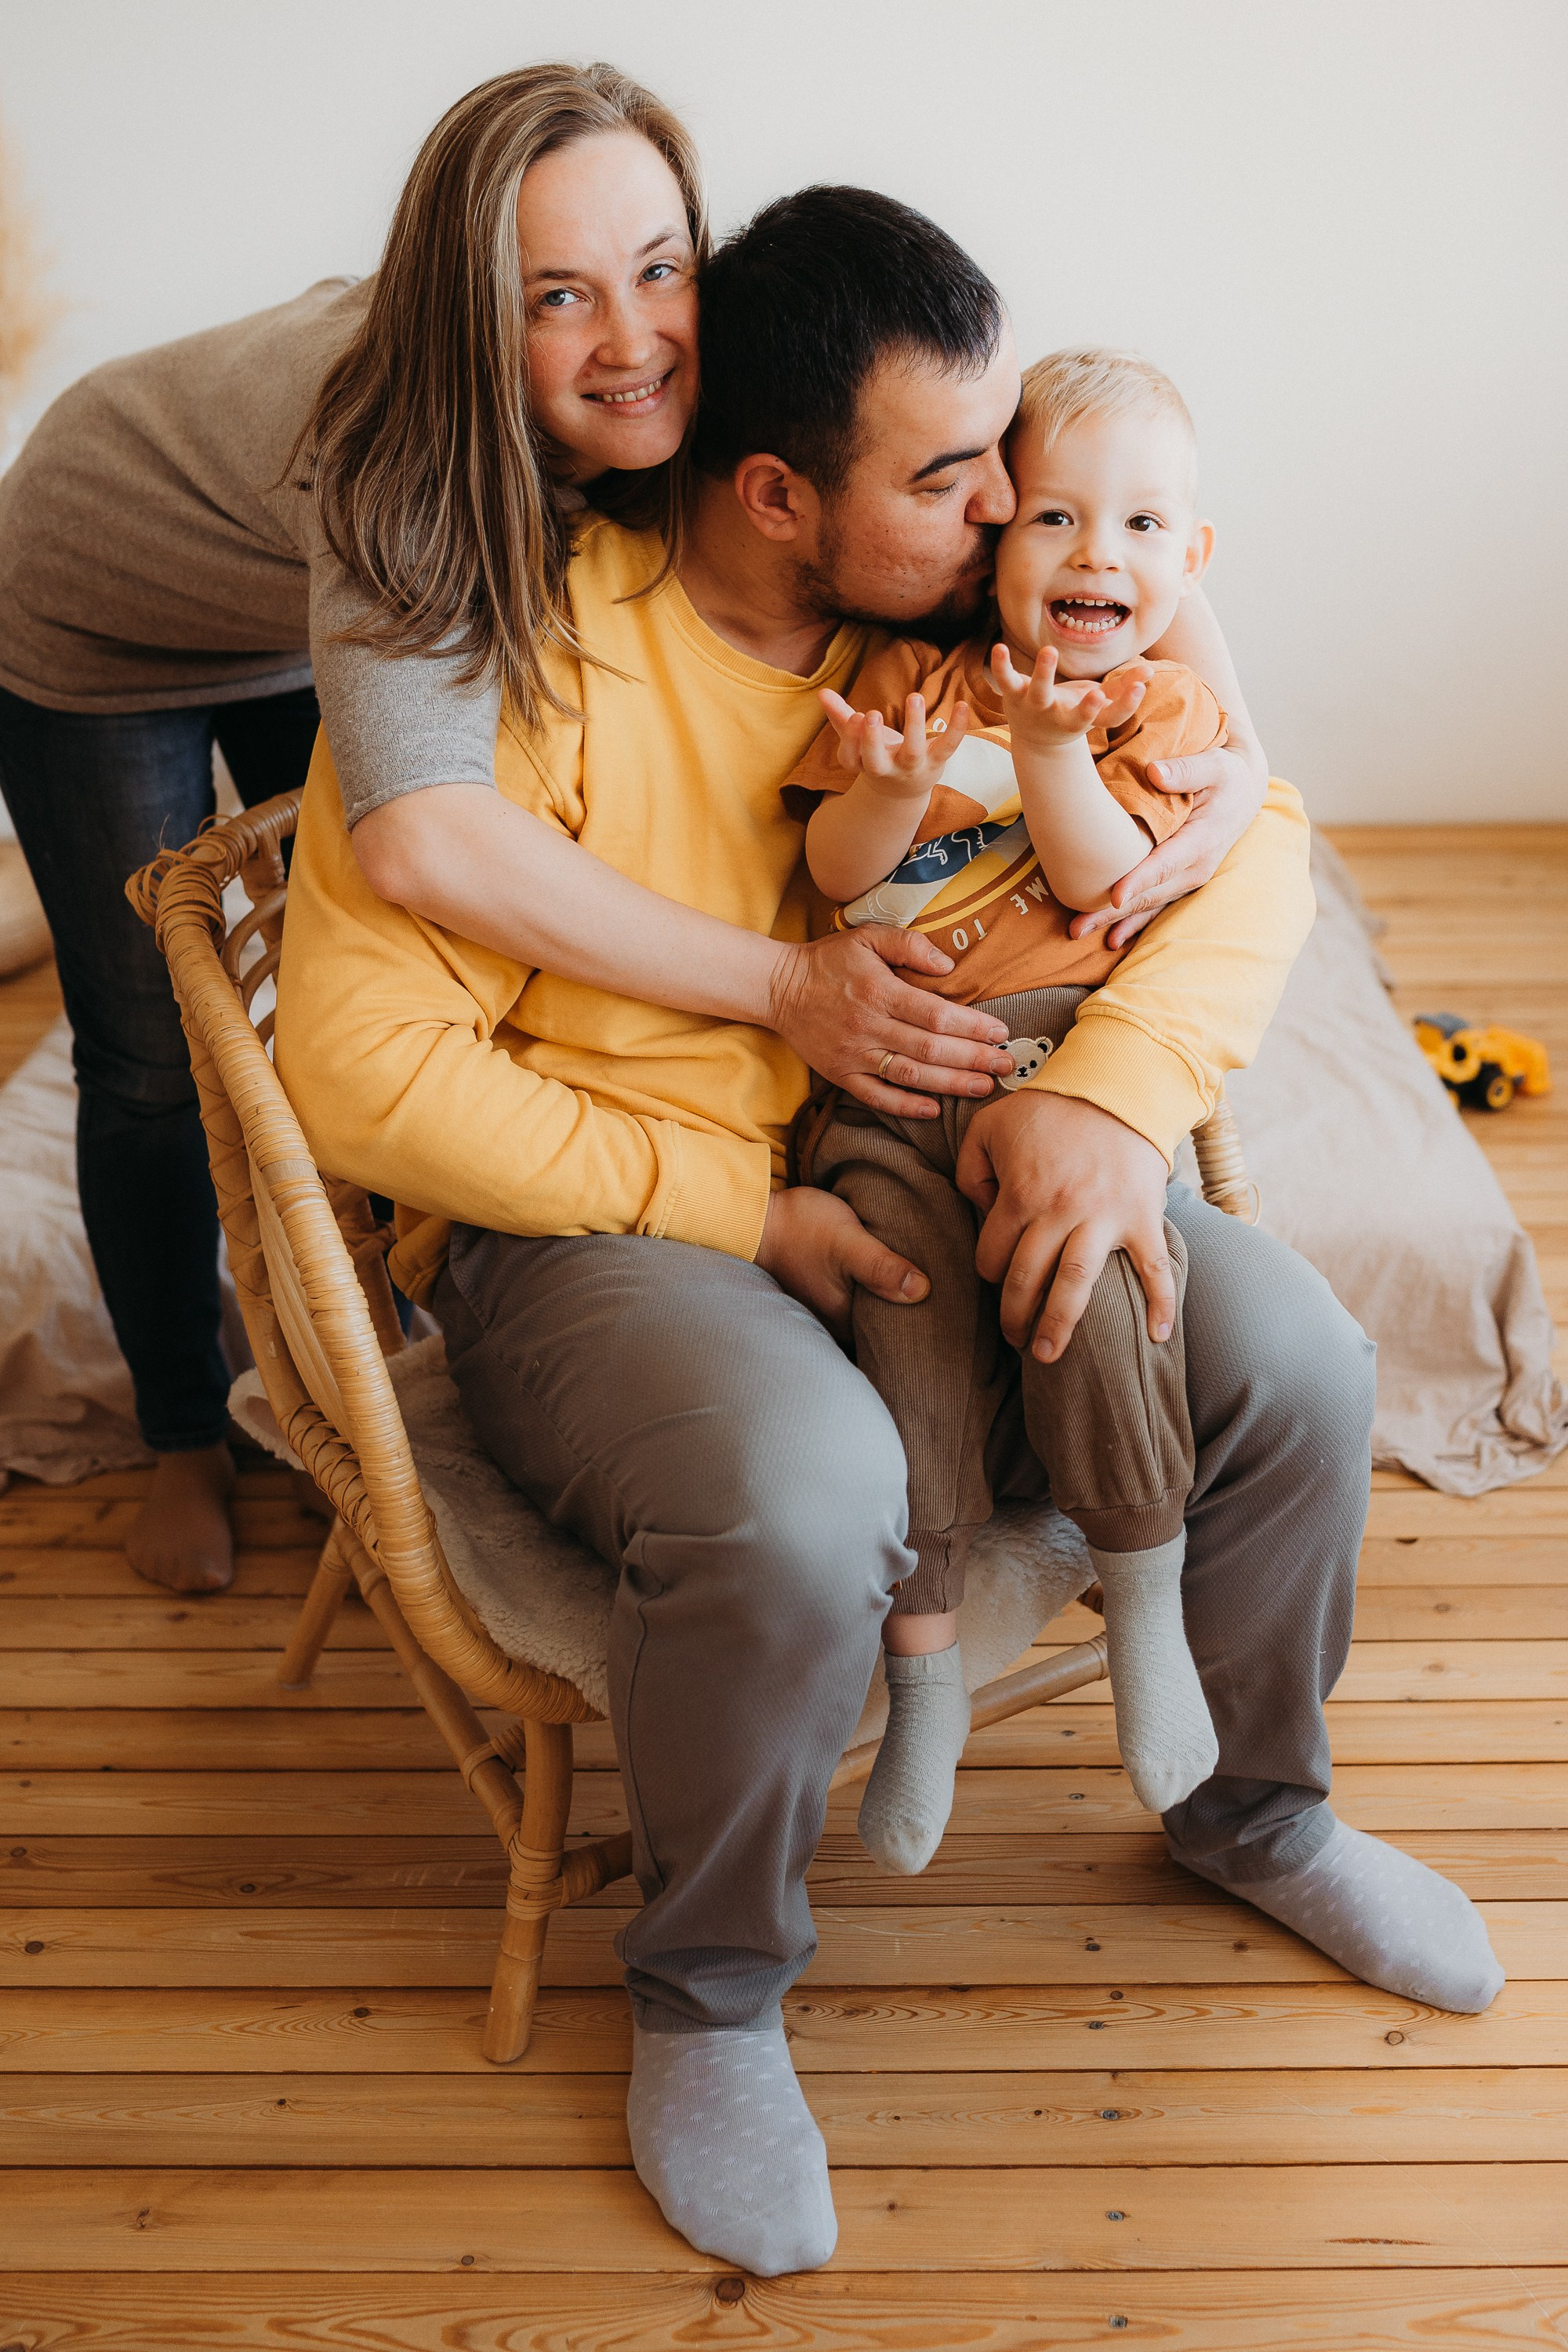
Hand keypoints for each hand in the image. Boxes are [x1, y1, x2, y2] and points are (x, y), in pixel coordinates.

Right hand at [756, 1183, 927, 1344]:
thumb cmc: (800, 1227)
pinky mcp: (822, 1294)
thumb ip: (881, 1266)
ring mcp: (826, 1311)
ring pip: (868, 1316)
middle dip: (908, 1320)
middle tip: (943, 1305)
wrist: (756, 1218)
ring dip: (890, 1306)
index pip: (892, 1337)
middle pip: (882, 1329)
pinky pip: (856, 1303)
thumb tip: (922, 1290)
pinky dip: (872, 1296)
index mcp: (844, 1319)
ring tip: (924, 1291)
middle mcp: (834, 1323)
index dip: (919, 1329)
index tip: (947, 1318)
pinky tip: (888, 1281)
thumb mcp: (846, 1240)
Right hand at [767, 928, 1014, 1116]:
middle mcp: (869, 1026)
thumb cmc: (829, 960)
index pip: (936, 1014)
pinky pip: (877, 1097)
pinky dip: (906, 1106)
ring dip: (950, 1084)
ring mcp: (855, 1055)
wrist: (777, 987)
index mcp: (880, 992)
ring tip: (983, 1087)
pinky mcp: (841, 1075)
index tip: (1000, 1032)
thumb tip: (949, 967)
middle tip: (1006, 1064)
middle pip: (931, 1049)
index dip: (972, 1026)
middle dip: (973, 1059)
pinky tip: (934, 1109)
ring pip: (910, 1075)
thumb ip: (909, 945)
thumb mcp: (867, 937)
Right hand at [818, 688, 971, 797]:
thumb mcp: (857, 741)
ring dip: (913, 725)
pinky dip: (957, 727)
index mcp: (863, 765)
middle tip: (870, 713)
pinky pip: (948, 746)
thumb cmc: (878, 757)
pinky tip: (962, 705)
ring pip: (912, 752)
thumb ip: (840, 717)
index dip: (851, 739)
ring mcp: (913, 768)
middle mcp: (887, 770)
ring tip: (913, 696)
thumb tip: (822, 692)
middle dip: (871, 739)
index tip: (855, 716)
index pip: (850, 757)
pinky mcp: (937, 762)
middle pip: (876, 762)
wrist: (904, 793)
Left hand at [956, 1088, 1173, 1360]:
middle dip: (1015, 1316)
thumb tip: (978, 1213)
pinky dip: (1161, 1303)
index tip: (997, 1278)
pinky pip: (1155, 1268)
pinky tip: (1158, 1337)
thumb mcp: (988, 1127)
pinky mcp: (1142, 1217)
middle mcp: (1060, 1211)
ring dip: (1061, 1324)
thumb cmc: (1048, 1108)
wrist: (1116, 1084)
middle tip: (1015, 1339)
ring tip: (1049, 1356)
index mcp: (1019, 1194)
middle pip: (1028, 1279)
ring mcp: (1105, 1217)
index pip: (993, 1256)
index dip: (988, 1272)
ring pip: (1078, 1283)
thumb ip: (968, 1171)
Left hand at [990, 645, 1148, 750]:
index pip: (1110, 718)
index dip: (1126, 705)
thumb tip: (1150, 671)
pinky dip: (1001, 665)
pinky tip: (999, 647)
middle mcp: (1060, 719)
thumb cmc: (1075, 711)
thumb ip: (1124, 688)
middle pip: (1073, 717)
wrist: (1035, 737)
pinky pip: (1005, 680)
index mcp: (1084, 722)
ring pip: (1039, 693)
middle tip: (1096, 692)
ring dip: (1044, 673)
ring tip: (1050, 650)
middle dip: (1086, 707)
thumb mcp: (1100, 703)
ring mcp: (1035, 708)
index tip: (1140, 688)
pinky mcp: (1014, 696)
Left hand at [1067, 735, 1267, 949]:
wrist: (1243, 792)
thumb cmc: (1225, 775)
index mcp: (1202, 839)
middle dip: (1112, 912)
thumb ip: (1186, 770)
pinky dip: (1132, 923)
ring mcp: (1189, 878)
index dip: (1140, 880)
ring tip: (1080, 932)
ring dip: (1114, 920)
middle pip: (1150, 893)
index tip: (1114, 896)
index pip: (1166, 863)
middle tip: (1077, 926)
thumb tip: (1154, 772)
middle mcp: (1197, 867)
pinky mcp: (1181, 881)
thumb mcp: (1213, 764)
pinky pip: (1155, 906)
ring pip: (1149, 904)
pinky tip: (1110, 939)